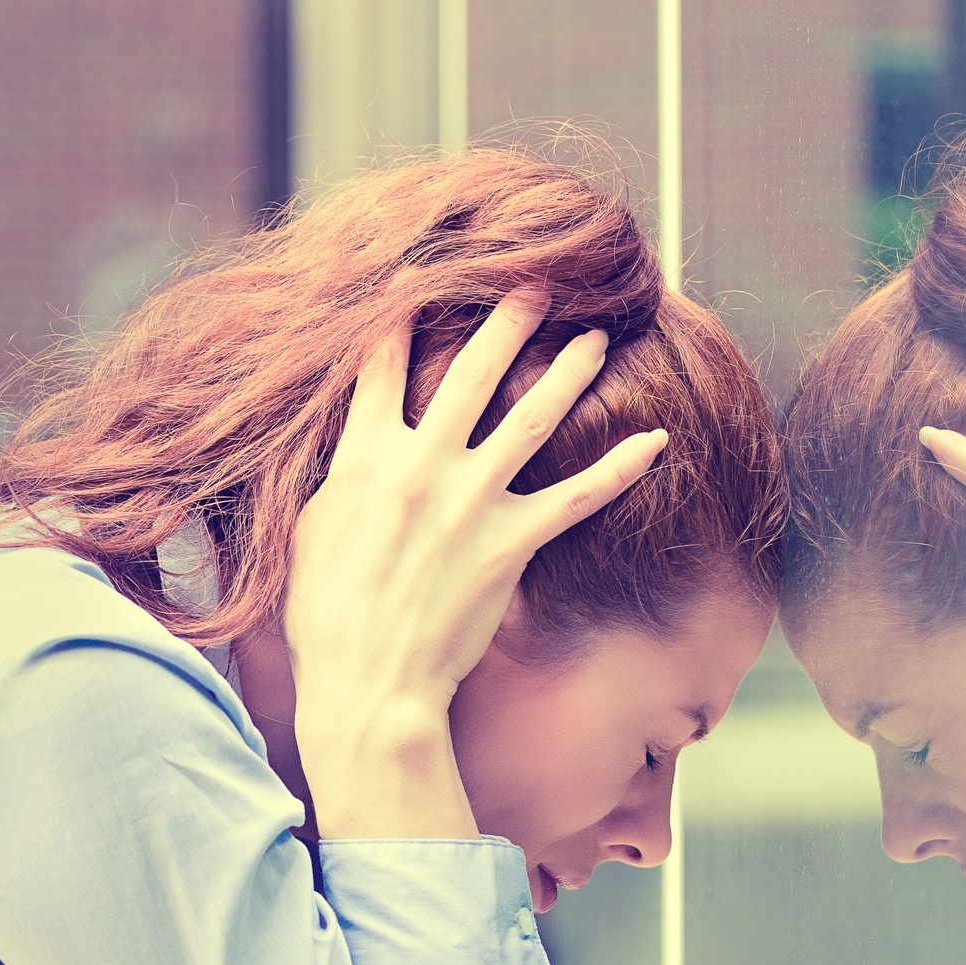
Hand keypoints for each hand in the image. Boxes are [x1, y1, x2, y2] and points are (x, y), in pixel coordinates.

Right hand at [286, 290, 667, 838]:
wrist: (368, 681)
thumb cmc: (327, 619)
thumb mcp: (310, 531)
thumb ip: (340, 476)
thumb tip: (359, 447)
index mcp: (363, 457)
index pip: (383, 366)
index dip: (406, 319)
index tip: (427, 282)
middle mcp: (421, 465)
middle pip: (469, 373)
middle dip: (506, 322)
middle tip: (538, 286)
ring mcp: (472, 501)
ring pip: (531, 418)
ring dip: (568, 371)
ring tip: (595, 339)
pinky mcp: (511, 543)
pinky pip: (577, 497)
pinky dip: (619, 468)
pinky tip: (655, 440)